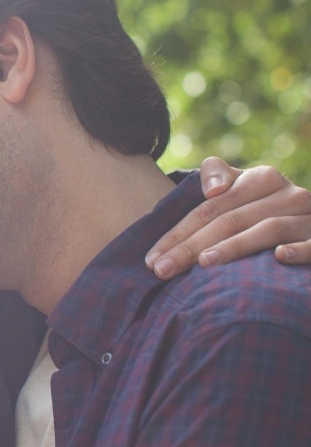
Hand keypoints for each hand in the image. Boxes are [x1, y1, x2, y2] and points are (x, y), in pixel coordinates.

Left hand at [146, 157, 310, 278]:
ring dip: (235, 247)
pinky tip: (278, 257)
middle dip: (192, 247)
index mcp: (261, 179)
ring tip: (204, 264)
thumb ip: (217, 176)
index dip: (178, 233)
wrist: (309, 221)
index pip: (209, 208)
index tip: (151, 259)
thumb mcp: (241, 189)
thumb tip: (210, 189)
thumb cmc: (263, 209)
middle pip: (230, 220)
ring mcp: (308, 217)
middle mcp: (287, 194)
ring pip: (268, 229)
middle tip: (162, 270)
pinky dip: (299, 250)